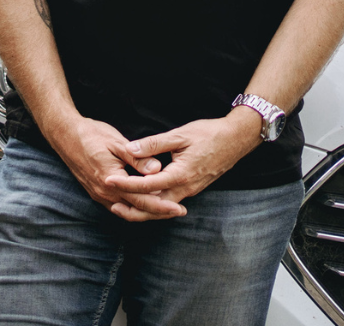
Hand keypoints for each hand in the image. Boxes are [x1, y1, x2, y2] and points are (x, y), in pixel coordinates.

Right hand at [43, 114, 182, 221]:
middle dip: (158, 213)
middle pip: (136, 210)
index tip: (179, 208)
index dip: (162, 206)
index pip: (141, 199)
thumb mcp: (117, 142)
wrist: (65, 135)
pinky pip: (118, 206)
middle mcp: (104, 192)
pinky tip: (145, 202)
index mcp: (111, 180)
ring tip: (166, 209)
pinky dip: (133, 207)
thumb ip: (137, 158)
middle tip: (179, 212)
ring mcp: (99, 194)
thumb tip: (157, 170)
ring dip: (146, 212)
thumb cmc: (92, 135)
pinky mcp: (96, 192)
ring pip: (127, 210)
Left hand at [101, 108, 264, 219]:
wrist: (236, 140)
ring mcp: (190, 191)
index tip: (108, 181)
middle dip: (132, 209)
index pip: (147, 185)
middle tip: (111, 204)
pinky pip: (169, 202)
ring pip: (162, 208)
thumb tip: (130, 149)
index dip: (126, 184)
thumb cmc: (209, 134)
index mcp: (180, 175)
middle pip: (154, 207)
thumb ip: (154, 143)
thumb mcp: (180, 135)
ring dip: (142, 210)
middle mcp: (185, 188)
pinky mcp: (192, 189)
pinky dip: (154, 204)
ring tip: (123, 205)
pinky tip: (144, 198)